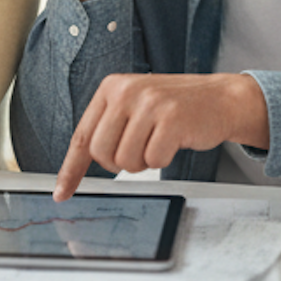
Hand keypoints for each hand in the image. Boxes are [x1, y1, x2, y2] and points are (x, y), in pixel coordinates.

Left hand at [53, 73, 269, 200]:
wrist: (218, 98)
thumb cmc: (173, 108)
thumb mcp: (134, 105)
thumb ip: (108, 126)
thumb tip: (76, 167)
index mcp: (111, 87)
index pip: (82, 135)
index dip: (71, 169)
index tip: (62, 193)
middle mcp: (126, 91)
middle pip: (101, 153)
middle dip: (119, 164)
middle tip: (138, 151)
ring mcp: (149, 103)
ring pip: (126, 160)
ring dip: (143, 162)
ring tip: (157, 142)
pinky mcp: (171, 118)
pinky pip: (154, 160)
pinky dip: (163, 160)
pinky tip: (172, 141)